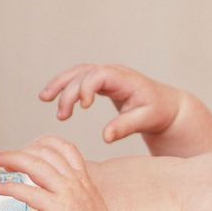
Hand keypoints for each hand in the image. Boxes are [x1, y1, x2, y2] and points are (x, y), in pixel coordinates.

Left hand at [0, 136, 117, 210]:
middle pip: (45, 153)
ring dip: (11, 159)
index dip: (42, 142)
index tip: (26, 148)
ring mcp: (67, 195)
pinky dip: (12, 187)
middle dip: (19, 150)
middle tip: (1, 156)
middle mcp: (75, 182)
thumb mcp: (87, 203)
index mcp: (82, 179)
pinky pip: (30, 192)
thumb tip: (50, 188)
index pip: (64, 147)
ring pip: (36, 166)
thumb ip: (71, 191)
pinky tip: (0, 188)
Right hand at [39, 64, 180, 143]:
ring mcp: (107, 75)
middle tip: (62, 116)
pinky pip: (80, 78)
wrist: (167, 106)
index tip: (84, 107)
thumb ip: (125, 127)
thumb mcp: (145, 120)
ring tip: (44, 99)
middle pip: (83, 73)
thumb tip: (105, 137)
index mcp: (125, 79)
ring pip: (78, 72)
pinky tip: (54, 99)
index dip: (86, 87)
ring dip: (60, 84)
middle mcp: (114, 72)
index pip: (98, 75)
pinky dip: (66, 86)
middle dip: (68, 92)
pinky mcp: (103, 82)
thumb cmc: (157, 112)